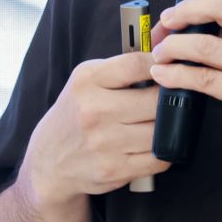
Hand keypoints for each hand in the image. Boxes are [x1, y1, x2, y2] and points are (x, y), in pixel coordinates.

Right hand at [26, 51, 169, 204]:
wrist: (48, 161)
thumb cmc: (75, 114)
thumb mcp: (86, 81)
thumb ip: (121, 66)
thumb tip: (164, 51)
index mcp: (86, 81)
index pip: (137, 64)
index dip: (160, 65)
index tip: (168, 68)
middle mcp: (93, 111)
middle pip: (155, 100)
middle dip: (169, 98)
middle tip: (172, 98)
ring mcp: (104, 143)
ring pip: (161, 130)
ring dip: (167, 127)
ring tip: (161, 122)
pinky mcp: (114, 170)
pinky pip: (158, 158)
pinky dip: (164, 150)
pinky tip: (155, 143)